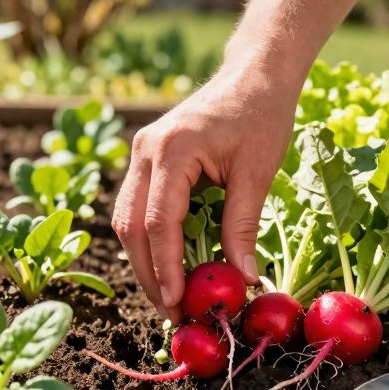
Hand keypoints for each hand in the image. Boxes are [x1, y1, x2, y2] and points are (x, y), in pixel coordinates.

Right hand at [111, 61, 296, 320]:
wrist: (253, 76)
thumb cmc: (261, 116)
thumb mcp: (257, 173)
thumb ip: (243, 226)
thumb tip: (243, 279)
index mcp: (172, 148)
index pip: (159, 221)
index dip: (166, 267)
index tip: (179, 304)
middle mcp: (145, 150)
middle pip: (132, 225)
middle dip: (149, 274)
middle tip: (172, 313)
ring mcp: (141, 153)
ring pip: (127, 219)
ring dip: (144, 261)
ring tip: (170, 298)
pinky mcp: (146, 159)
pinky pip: (137, 207)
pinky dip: (149, 240)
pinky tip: (169, 267)